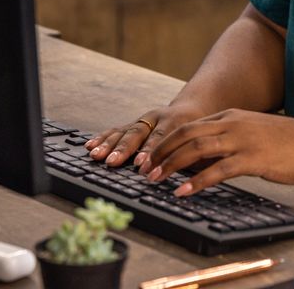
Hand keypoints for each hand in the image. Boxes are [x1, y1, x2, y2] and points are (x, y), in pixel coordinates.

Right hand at [85, 103, 205, 167]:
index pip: (162, 138)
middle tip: (113, 162)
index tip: (141, 167)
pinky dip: (104, 138)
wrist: (194, 109)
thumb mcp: (203, 145)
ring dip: (110, 145)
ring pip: (125, 131)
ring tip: (97, 156)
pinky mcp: (135, 123)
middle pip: (139, 133)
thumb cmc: (200, 135)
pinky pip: (117, 130)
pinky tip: (91, 145)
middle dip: (124, 149)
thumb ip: (194, 160)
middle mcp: (158, 117)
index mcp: (178, 121)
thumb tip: (189, 183)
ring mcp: (145, 119)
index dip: (150, 152)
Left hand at [141, 109, 293, 196]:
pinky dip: (197, 181)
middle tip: (144, 170)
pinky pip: (217, 170)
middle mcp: (232, 124)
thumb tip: (202, 157)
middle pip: (185, 134)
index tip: (149, 157)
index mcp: (230, 116)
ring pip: (196, 149)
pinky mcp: (252, 159)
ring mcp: (241, 140)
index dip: (165, 142)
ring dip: (172, 165)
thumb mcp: (251, 132)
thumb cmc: (286, 141)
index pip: (188, 126)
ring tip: (157, 180)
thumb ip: (227, 139)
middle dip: (161, 152)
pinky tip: (184, 191)